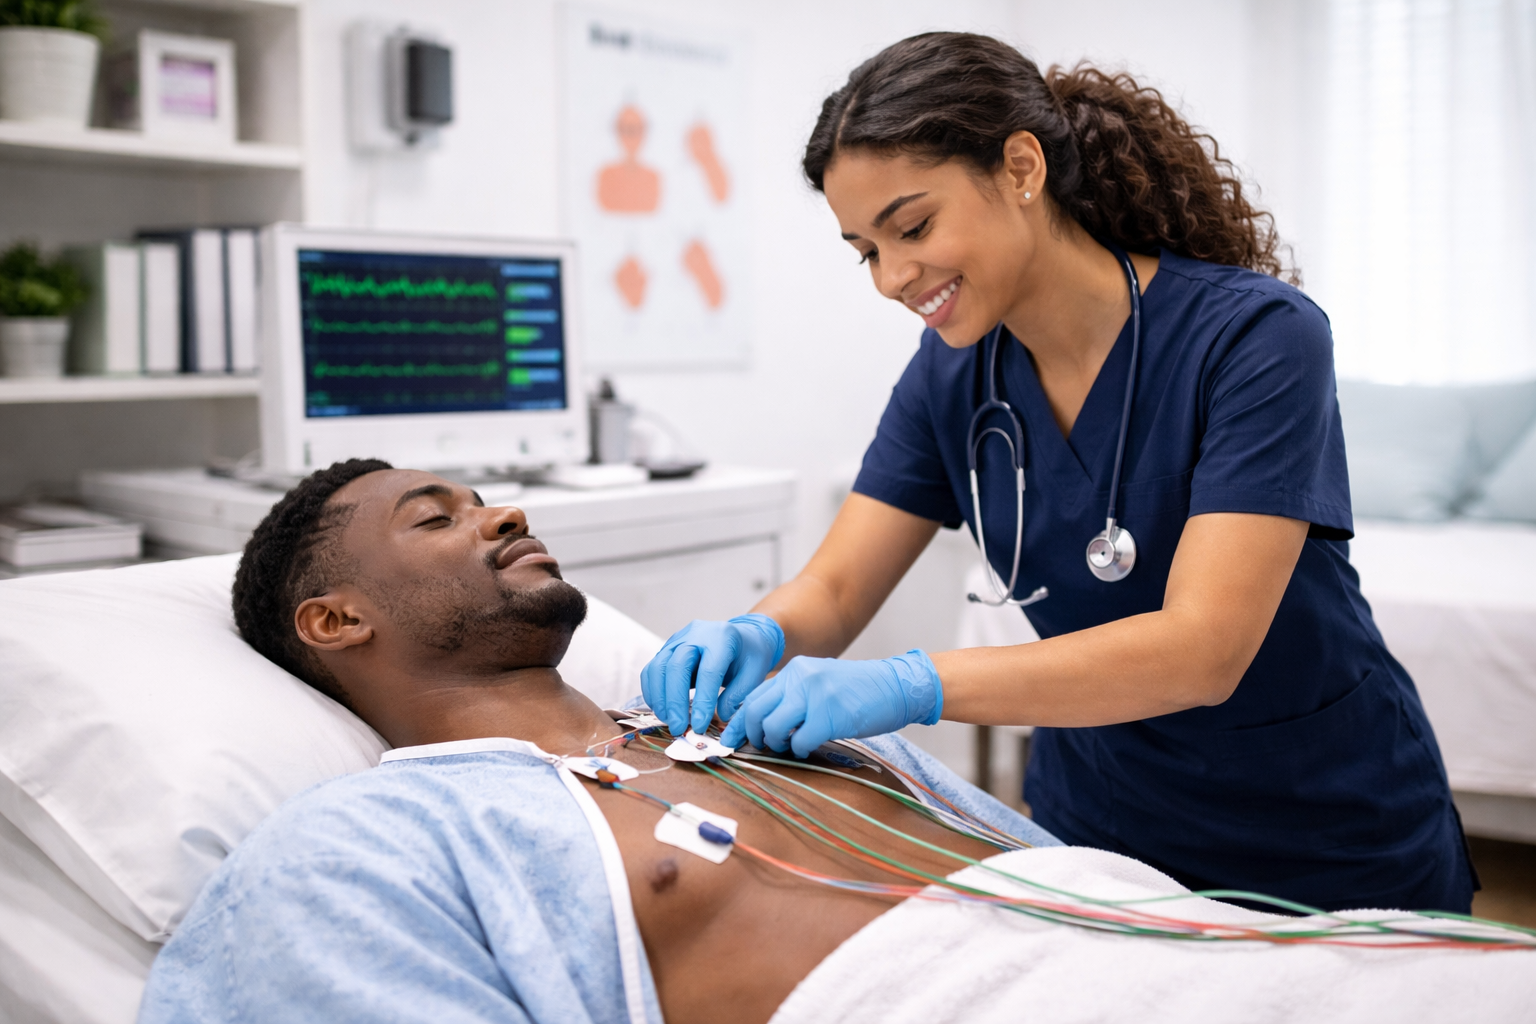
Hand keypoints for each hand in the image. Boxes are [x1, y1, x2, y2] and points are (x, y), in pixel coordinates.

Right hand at [640, 614, 785, 735]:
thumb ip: (739, 694)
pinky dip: (652, 692)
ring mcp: (677, 640)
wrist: (740, 637)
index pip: (708, 671)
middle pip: (677, 666)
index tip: (700, 726)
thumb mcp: (755, 672)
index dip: (702, 701)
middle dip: (675, 701)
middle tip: (678, 728)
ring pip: (658, 667)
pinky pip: (651, 670)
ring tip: (669, 721)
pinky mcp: (666, 649)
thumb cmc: (748, 656)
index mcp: (722, 638)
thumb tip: (721, 715)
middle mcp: (696, 634)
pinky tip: (661, 710)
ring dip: (660, 699)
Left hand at [719, 650, 942, 757]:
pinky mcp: (829, 715)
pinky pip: (798, 742)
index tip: (732, 739)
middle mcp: (800, 678)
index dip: (739, 722)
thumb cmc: (858, 691)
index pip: (753, 696)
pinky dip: (799, 750)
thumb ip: (792, 696)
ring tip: (788, 746)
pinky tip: (809, 747)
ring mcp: (814, 695)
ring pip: (772, 727)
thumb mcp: (819, 683)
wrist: (896, 687)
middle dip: (752, 735)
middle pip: (754, 711)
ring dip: (776, 744)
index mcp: (794, 670)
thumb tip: (762, 723)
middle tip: (762, 747)